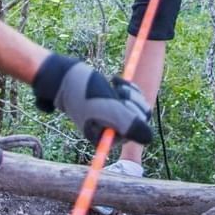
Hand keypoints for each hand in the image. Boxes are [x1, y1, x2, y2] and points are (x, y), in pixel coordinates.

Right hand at [32, 53, 152, 144]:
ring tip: (115, 83)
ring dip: (131, 92)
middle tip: (117, 89)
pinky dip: (127, 87)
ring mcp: (113, 118)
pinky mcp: (113, 105)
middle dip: (133, 100)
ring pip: (138, 107)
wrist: (65, 75)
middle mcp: (112, 132)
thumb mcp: (107, 106)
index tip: (120, 99)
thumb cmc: (83, 90)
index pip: (138, 131)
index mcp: (109, 139)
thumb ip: (128, 123)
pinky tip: (114, 80)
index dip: (134, 113)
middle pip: (140, 119)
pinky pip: (132, 98)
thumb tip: (149, 139)